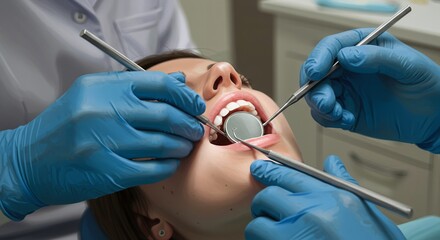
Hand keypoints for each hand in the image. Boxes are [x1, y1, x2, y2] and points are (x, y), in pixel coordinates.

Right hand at [0, 71, 204, 220]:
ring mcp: (105, 143)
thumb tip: (179, 80)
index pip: (158, 84)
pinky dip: (168, 166)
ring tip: (184, 146)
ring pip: (163, 144)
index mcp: (102, 88)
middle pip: (166, 115)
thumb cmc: (66, 125)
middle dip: (189, 124)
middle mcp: (103, 112)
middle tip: (195, 129)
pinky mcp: (107, 172)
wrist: (28, 161)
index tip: (194, 105)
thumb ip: (136, 86)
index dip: (185, 95)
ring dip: (181, 146)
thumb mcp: (93, 94)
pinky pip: (152, 169)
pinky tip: (170, 163)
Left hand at [245, 155, 404, 239]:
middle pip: (268, 196)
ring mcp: (296, 237)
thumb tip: (332, 162)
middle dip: (263, 202)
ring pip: (258, 225)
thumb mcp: (366, 213)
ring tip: (274, 234)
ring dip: (262, 229)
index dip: (270, 170)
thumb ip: (345, 184)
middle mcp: (313, 215)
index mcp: (334, 200)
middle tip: (266, 209)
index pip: (292, 175)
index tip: (259, 169)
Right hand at [300, 28, 439, 151]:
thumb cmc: (426, 84)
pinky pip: (325, 115)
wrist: (434, 118)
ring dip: (321, 106)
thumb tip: (345, 56)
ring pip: (316, 95)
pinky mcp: (345, 111)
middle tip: (324, 101)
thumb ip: (377, 58)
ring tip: (339, 113)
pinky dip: (329, 119)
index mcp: (362, 48)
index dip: (318, 58)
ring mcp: (345, 91)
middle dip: (314, 87)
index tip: (315, 71)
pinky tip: (347, 120)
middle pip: (315, 73)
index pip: (331, 47)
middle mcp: (348, 68)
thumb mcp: (408, 66)